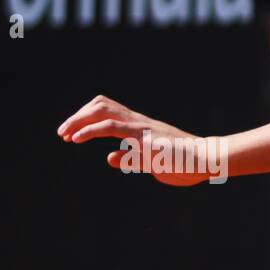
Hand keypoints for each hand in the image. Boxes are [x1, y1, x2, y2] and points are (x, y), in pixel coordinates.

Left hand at [58, 94, 215, 185]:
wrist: (206, 161)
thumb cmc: (185, 164)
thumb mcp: (152, 164)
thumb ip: (132, 159)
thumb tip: (110, 157)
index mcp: (141, 128)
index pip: (109, 112)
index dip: (87, 119)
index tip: (71, 134)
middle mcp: (139, 122)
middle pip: (102, 105)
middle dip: (78, 117)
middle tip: (62, 132)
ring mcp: (141, 127)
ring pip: (103, 111)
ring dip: (79, 120)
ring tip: (65, 134)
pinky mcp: (143, 136)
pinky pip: (111, 128)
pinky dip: (89, 131)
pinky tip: (76, 139)